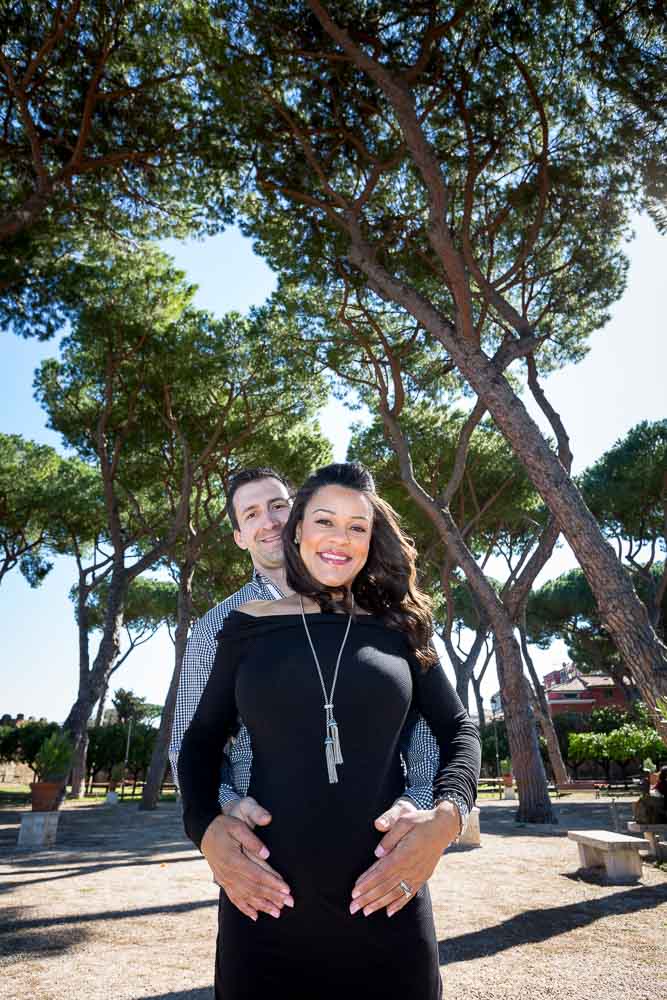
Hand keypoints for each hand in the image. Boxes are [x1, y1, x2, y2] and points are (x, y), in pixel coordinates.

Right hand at [201, 797, 293, 921]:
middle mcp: (229, 874)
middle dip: (273, 897)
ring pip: (246, 897)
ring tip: (277, 913)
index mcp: (233, 859)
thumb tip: (267, 854)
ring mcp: (225, 880)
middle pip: (254, 888)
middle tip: (290, 903)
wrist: (204, 832)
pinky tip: (255, 916)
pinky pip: (235, 899)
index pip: (257, 874)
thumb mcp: (237, 826)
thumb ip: (252, 840)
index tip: (287, 889)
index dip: (272, 883)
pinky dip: (245, 909)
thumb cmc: (223, 827)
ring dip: (262, 906)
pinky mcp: (223, 883)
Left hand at [350, 799, 459, 917]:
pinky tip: (389, 912)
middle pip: (385, 886)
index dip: (367, 883)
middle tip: (353, 907)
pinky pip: (409, 894)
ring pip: (395, 893)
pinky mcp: (422, 878)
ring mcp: (417, 875)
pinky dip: (399, 904)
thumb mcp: (403, 820)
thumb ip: (389, 836)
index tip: (354, 892)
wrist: (443, 827)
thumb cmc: (420, 821)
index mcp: (403, 855)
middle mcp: (410, 869)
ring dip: (380, 904)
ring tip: (366, 912)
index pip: (381, 873)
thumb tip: (377, 853)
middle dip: (368, 898)